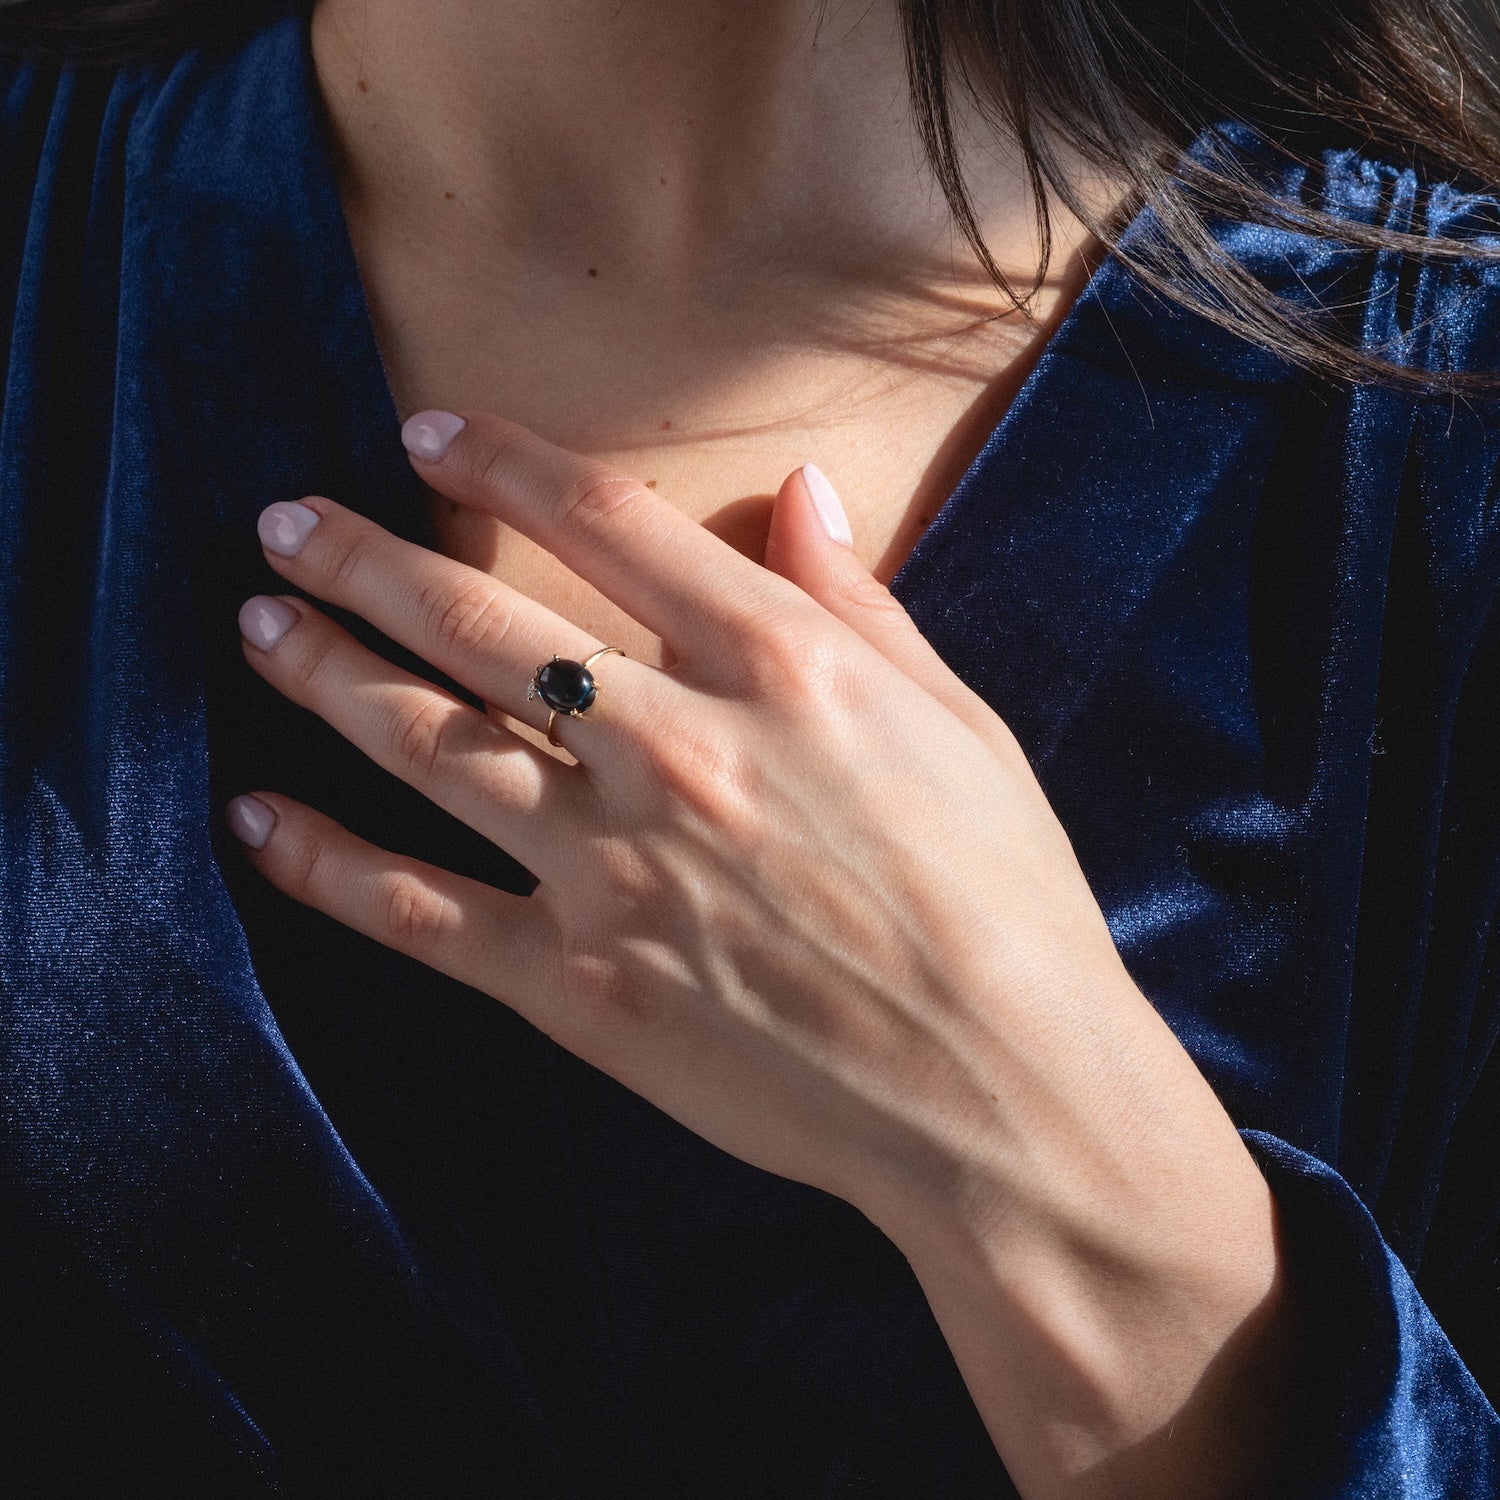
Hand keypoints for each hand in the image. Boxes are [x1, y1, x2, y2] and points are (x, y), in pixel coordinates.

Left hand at [229, 410, 1296, 1496]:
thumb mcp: (958, 724)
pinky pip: (420, 911)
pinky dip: (326, 862)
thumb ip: (864, 602)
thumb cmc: (1005, 900)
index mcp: (781, 668)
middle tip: (285, 524)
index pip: (609, 525)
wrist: (1002, 1091)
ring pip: (428, 745)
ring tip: (258, 626)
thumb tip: (802, 491)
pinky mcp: (579, 986)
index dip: (503, 463)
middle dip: (366, 560)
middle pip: (481, 625)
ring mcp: (615, 869)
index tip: (427, 432)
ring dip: (325, 675)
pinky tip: (256, 817)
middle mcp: (678, 747)